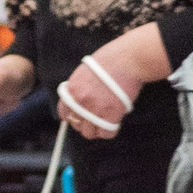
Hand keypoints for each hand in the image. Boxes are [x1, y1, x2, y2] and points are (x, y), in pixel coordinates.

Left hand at [56, 25, 171, 141]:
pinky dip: (109, 132)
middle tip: (94, 120)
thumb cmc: (111, 59)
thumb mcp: (86, 71)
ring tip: (104, 123)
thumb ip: (80, 86)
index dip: (71, 117)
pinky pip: (106, 133)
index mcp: (72, 88)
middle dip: (85, 124)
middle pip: (76, 125)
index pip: (63, 111)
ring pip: (89, 132)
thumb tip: (81, 99)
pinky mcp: (112, 114)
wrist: (128, 60)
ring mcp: (95, 108)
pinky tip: (114, 124)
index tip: (78, 118)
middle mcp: (80, 100)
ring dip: (96, 129)